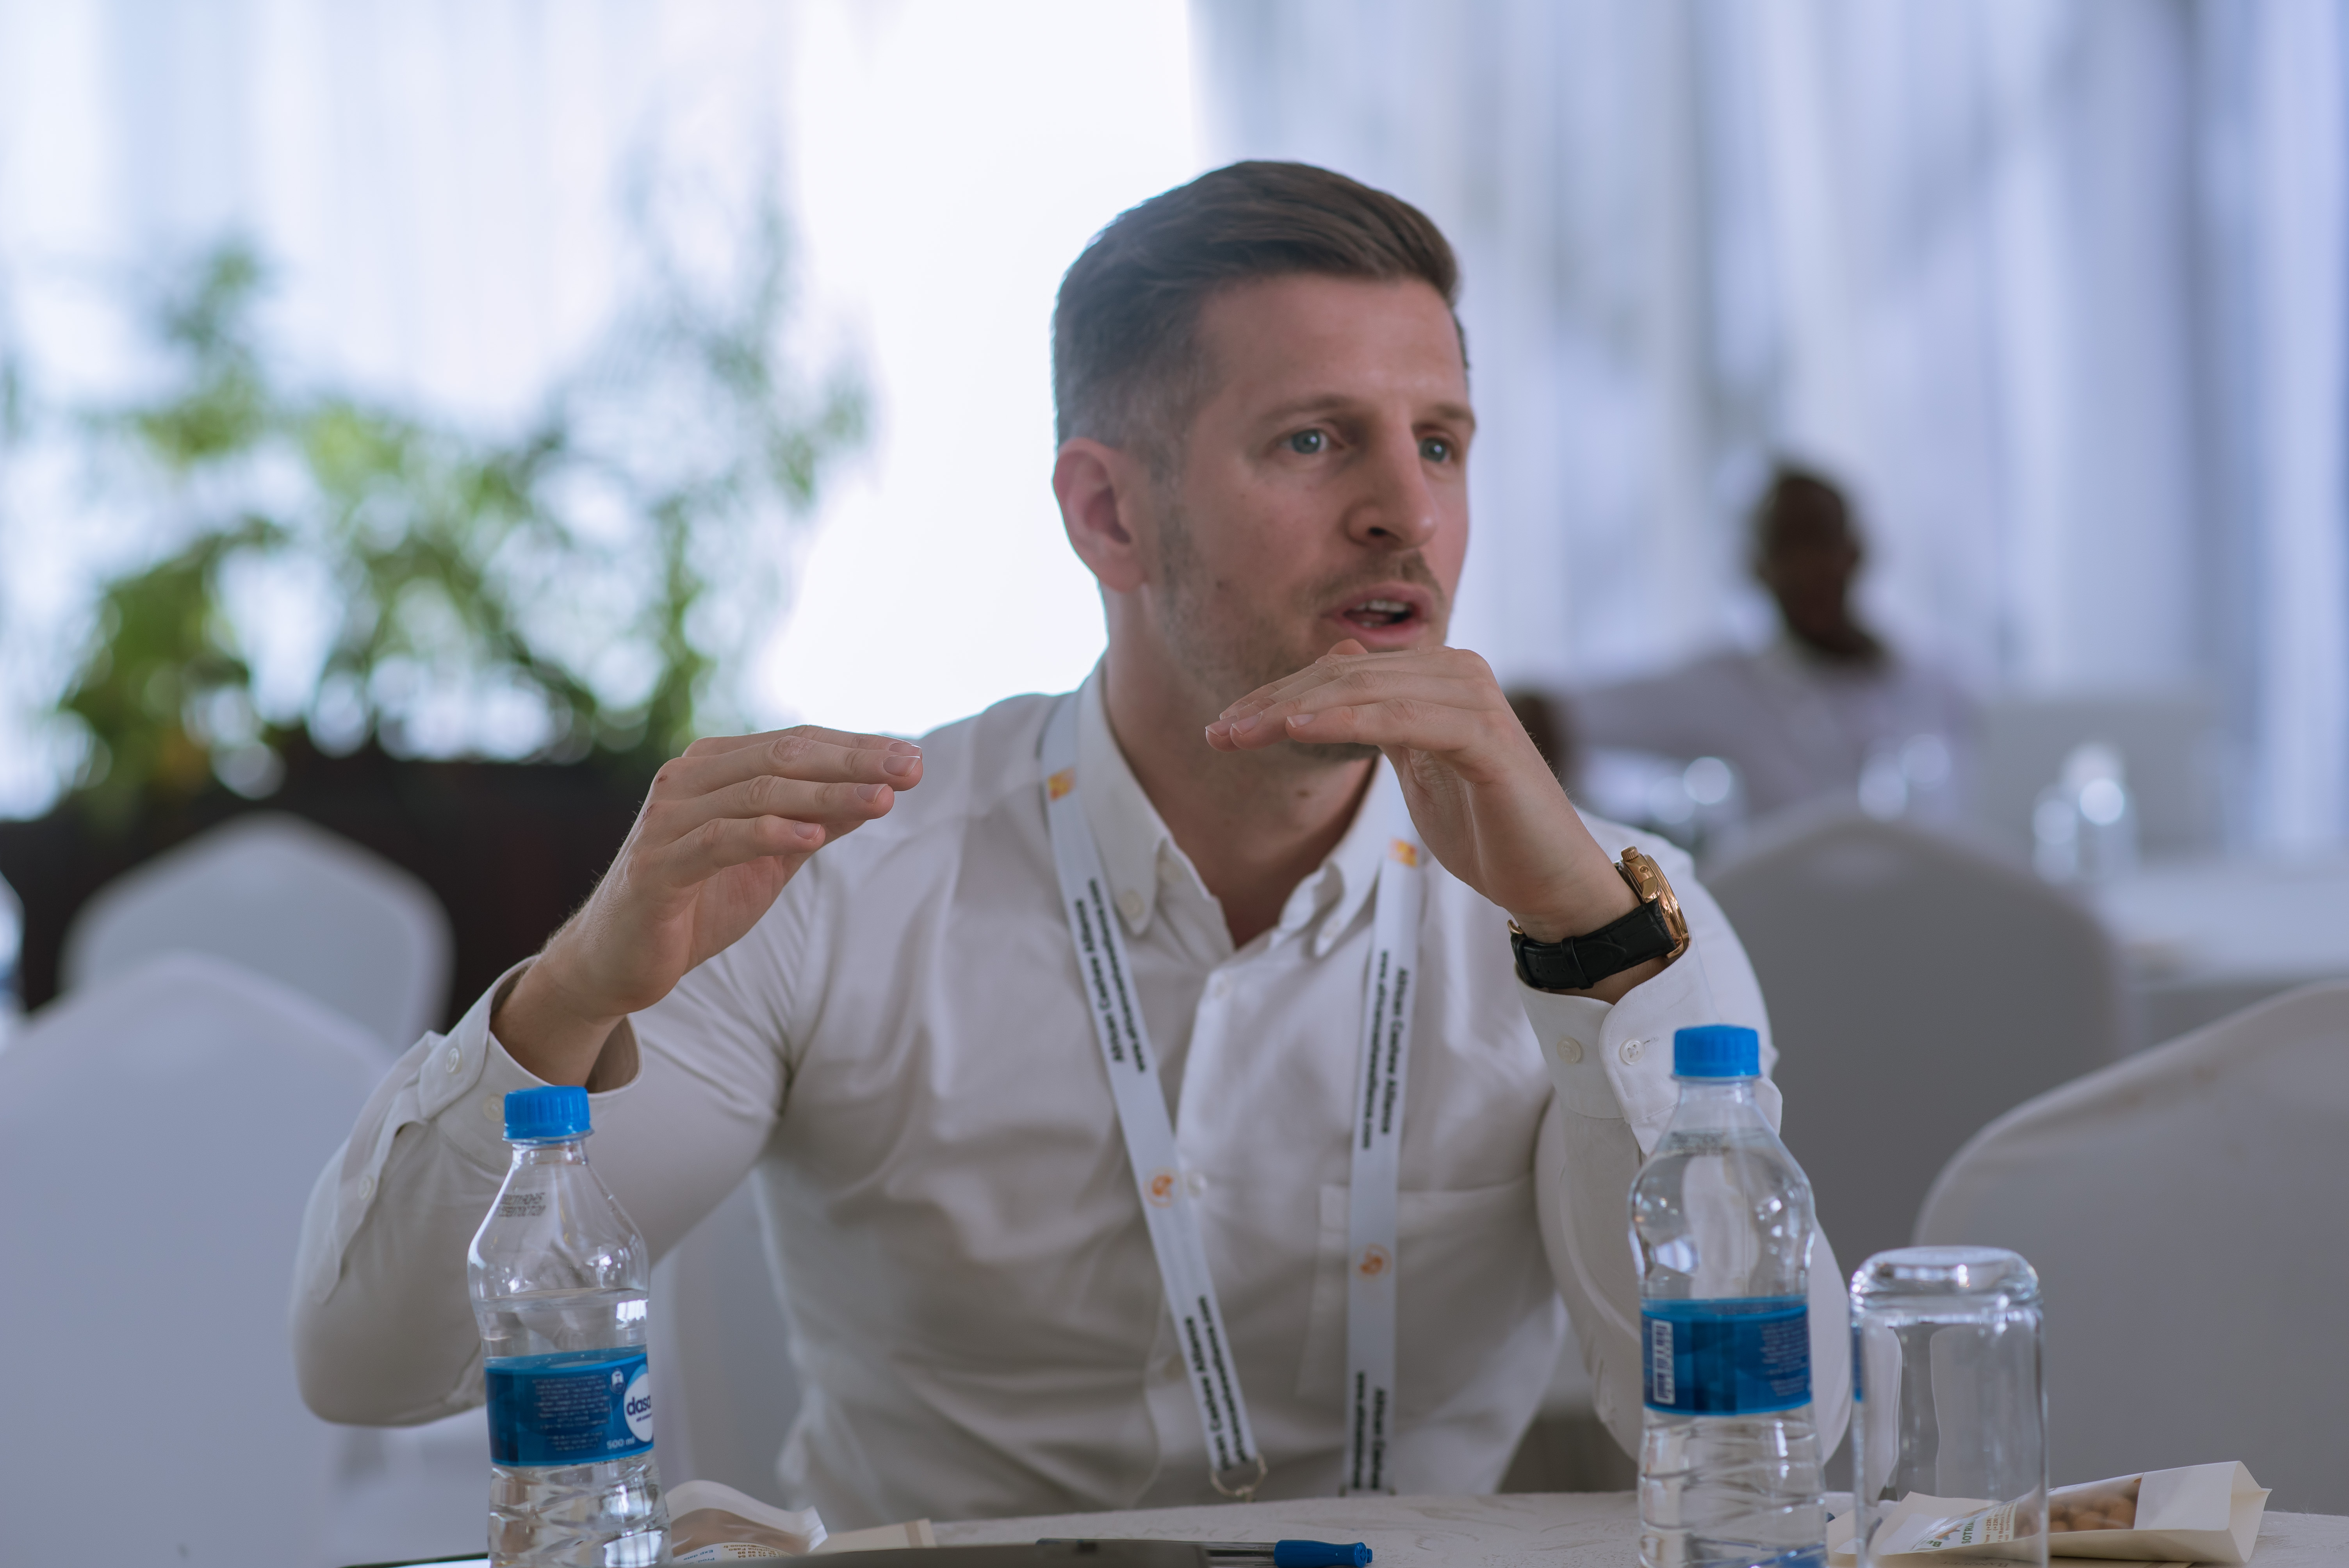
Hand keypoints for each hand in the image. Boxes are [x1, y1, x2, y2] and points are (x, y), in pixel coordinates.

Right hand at [495, 726, 922, 1084]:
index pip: (796, 744)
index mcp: (713, 768)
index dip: (856, 748)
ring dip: (826, 795)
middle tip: (911, 768)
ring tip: (883, 800)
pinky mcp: (657, 867)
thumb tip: (879, 793)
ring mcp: (667, 821)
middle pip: (783, 757)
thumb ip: (814, 821)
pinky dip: (768, 832)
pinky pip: (719, 840)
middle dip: (853, 762)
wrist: (617, 961)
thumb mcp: (770, 858)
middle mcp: (686, 781)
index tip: (912, 758)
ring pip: (758, 793)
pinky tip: (812, 834)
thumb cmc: (696, 903)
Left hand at [1205, 642, 1654, 994]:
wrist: (1548, 879)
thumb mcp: (1416, 763)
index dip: (1276, 695)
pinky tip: (1299, 730)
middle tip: (1218, 732)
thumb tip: (1336, 666)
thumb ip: (1380, 715)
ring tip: (1242, 732)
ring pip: (1366, 692)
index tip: (1224, 725)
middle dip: (1274, 703)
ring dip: (1295, 710)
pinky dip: (1349, 722)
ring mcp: (1474, 700)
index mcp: (1439, 675)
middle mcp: (1458, 672)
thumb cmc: (1482, 827)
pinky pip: (1404, 720)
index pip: (1341, 674)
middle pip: (1345, 678)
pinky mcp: (1486, 737)